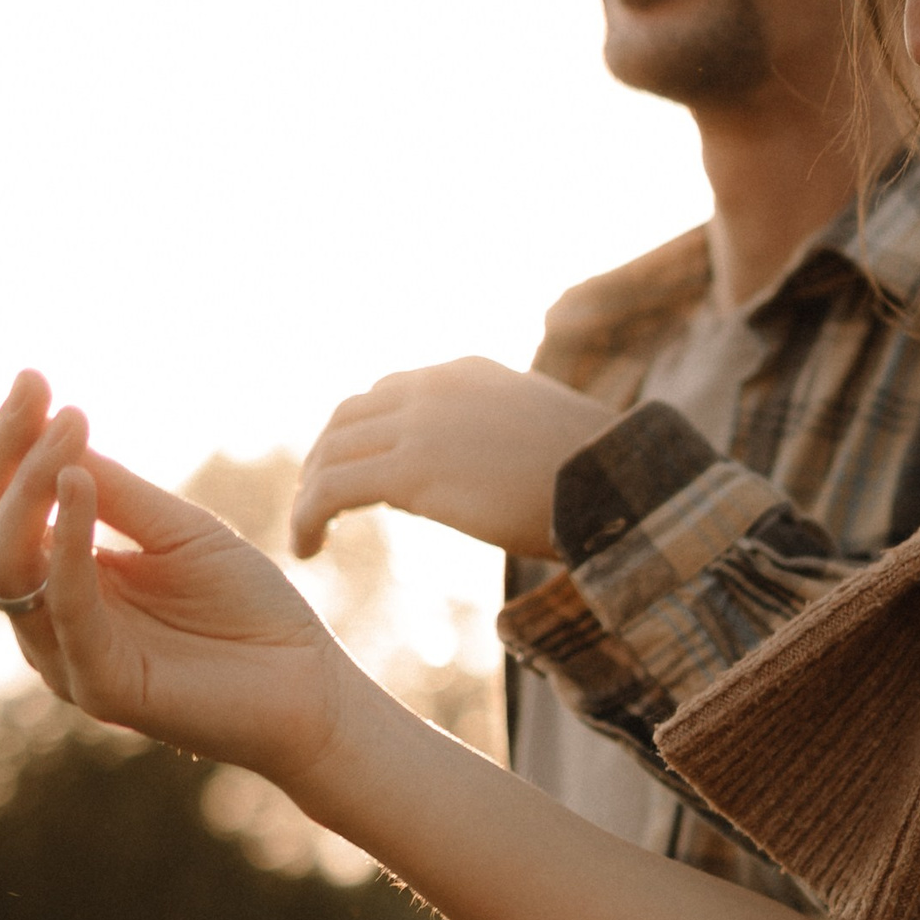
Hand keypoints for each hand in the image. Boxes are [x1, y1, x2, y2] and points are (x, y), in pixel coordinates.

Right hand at [0, 367, 362, 786]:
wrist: (310, 686)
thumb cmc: (248, 608)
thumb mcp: (178, 530)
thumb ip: (115, 490)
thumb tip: (52, 425)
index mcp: (60, 579)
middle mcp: (47, 617)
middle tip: (24, 382)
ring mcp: (64, 655)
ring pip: (9, 562)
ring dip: (29, 483)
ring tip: (61, 421)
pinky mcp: (99, 685)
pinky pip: (67, 604)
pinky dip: (67, 539)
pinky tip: (76, 480)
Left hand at [290, 359, 611, 561]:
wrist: (612, 484)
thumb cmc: (594, 474)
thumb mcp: (538, 432)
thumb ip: (493, 434)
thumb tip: (474, 467)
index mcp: (466, 373)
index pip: (389, 391)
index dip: (364, 434)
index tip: (359, 472)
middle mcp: (433, 387)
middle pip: (348, 416)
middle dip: (324, 459)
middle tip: (317, 502)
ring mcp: (419, 426)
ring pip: (331, 452)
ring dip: (309, 493)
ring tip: (307, 534)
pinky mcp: (410, 471)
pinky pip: (331, 490)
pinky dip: (307, 517)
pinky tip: (307, 547)